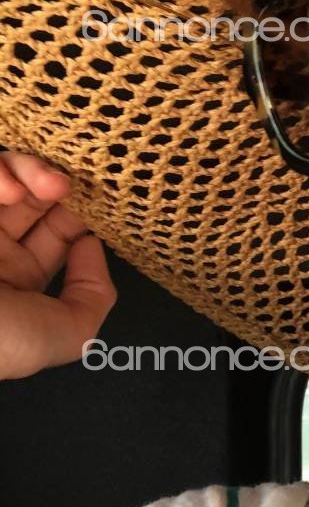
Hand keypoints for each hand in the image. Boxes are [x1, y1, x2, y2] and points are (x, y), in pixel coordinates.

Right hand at [0, 151, 116, 379]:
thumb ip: (94, 295)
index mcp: (17, 281)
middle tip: (71, 187)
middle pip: (32, 198)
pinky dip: (0, 172)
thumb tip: (91, 246)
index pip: (57, 235)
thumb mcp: (65, 334)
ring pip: (4, 176)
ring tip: (49, 186)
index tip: (99, 209)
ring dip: (30, 172)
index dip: (80, 218)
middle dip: (58, 187)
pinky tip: (10, 191)